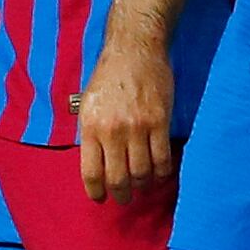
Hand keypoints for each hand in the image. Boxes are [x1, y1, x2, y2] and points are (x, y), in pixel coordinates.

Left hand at [77, 26, 175, 202]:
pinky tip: (160, 174)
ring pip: (141, 172)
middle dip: (121, 195)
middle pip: (118, 178)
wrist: (134, 49)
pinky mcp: (159, 122)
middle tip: (124, 199)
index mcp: (90, 126)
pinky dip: (162, 172)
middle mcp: (112, 130)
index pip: (91, 172)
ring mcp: (138, 127)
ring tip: (143, 187)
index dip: (96, 192)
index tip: (101, 198)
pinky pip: (162, 158)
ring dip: (143, 186)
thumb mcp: (88, 103)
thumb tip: (97, 163)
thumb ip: (91, 133)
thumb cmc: (108, 75)